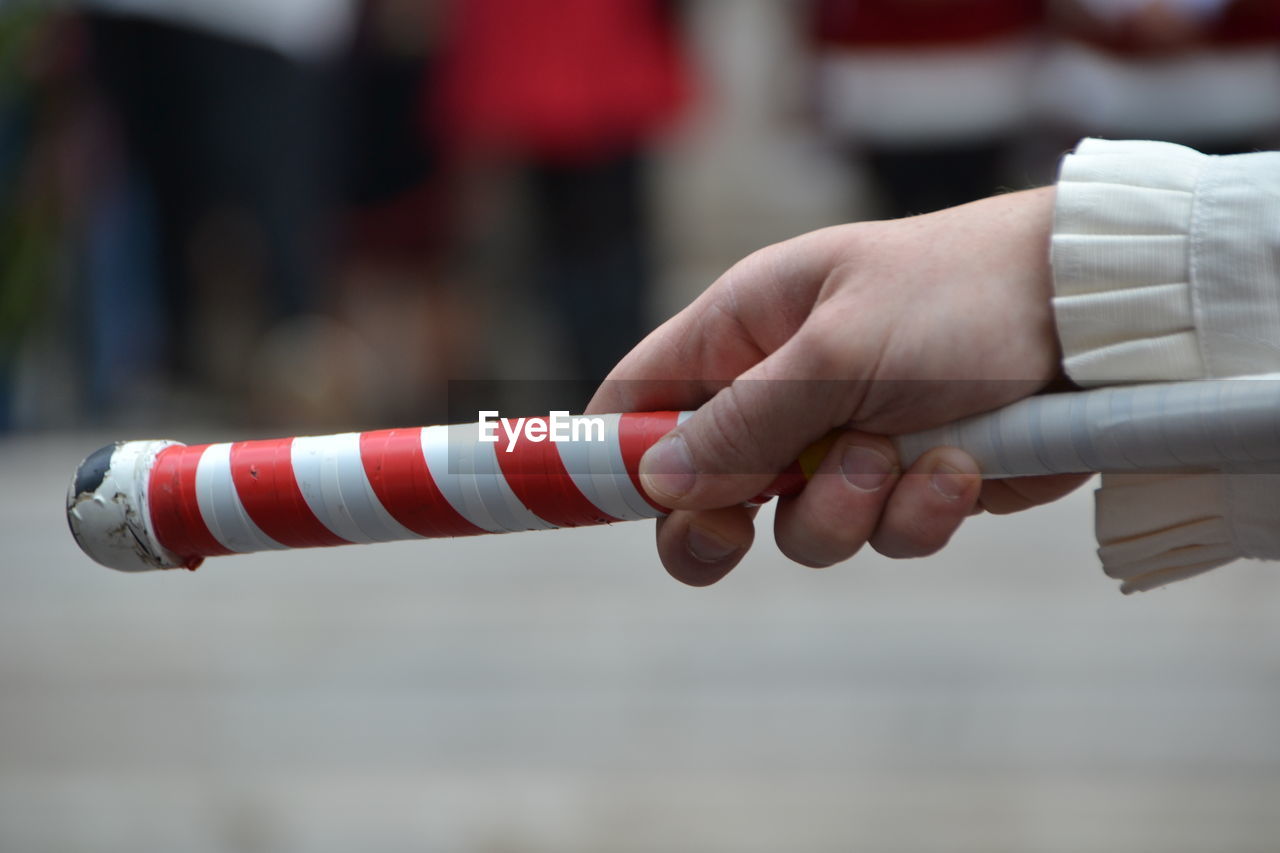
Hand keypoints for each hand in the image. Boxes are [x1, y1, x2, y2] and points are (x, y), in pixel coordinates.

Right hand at [586, 188, 1089, 584]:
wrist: (1096, 320)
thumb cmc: (958, 297)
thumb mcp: (836, 354)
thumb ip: (742, 425)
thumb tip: (656, 485)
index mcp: (744, 334)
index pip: (638, 397)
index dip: (605, 453)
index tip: (585, 509)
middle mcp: (782, 393)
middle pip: (702, 492)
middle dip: (723, 521)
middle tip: (741, 525)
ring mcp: (844, 444)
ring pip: (798, 530)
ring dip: (847, 509)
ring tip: (902, 453)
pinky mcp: (908, 485)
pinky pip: (884, 537)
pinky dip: (919, 514)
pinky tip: (960, 467)